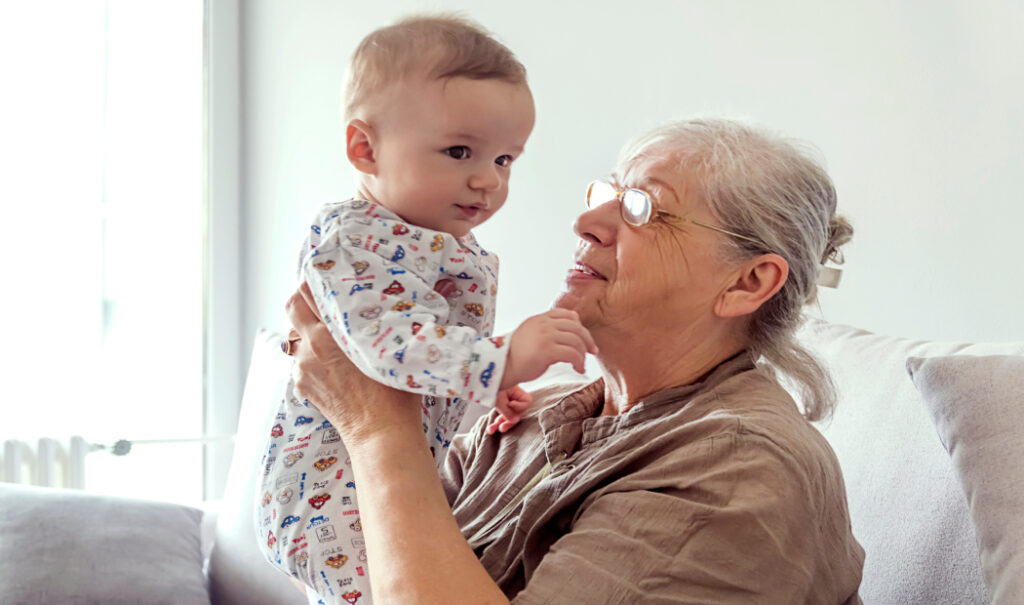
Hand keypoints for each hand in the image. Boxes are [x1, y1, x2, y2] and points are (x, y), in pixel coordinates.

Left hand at [286, 282, 419, 445]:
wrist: (380, 434)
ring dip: (309, 328)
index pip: (305, 293)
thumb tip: (402, 294)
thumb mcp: (393, 347)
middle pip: (292, 308)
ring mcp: (303, 368)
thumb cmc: (394, 393)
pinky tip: (334, 358)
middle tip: (325, 295)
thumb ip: (385, 319)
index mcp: (329, 335)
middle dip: (305, 299)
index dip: (314, 280)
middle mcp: (310, 348)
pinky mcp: (303, 385)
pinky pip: (301, 358)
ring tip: (332, 330)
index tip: (327, 274)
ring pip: (297, 334)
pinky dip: (312, 352)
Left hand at [487, 385, 531, 434]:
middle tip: (502, 428)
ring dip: (500, 423)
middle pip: (517, 412)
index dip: (520, 406)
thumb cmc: (490, 386)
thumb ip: (507, 411)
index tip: (510, 403)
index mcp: (517, 391)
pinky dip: (496, 421)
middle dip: (509, 421)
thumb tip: (516, 421)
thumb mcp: (498, 400)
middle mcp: (514, 397)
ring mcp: (507, 401)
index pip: (527, 401)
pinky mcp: (501, 405)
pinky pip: (502, 415)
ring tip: (491, 430)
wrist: (479, 380)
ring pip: (508, 415)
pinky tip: (490, 428)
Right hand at [499, 309, 597, 389]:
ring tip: (581, 365)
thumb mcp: (530, 335)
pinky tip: (578, 369)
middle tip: (592, 351)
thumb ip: (546, 331)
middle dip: (587, 339)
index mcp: (539, 319)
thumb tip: (567, 333)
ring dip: (583, 354)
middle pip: (576, 327)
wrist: (501, 367)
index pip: (566, 314)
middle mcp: (543, 324)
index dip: (579, 325)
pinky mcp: (547, 350)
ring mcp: (545, 335)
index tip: (583, 338)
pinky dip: (579, 362)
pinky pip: (572, 354)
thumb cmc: (515, 356)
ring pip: (576, 340)